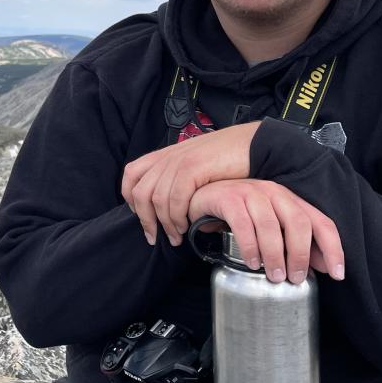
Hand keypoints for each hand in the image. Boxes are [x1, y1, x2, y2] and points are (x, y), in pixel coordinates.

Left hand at [122, 122, 258, 245]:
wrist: (250, 144)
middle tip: (154, 238)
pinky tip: (186, 226)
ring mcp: (178, 161)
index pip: (131, 174)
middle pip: (140, 192)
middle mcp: (167, 157)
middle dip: (145, 220)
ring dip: (165, 224)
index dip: (131, 198)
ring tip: (176, 237)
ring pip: (157, 199)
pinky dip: (177, 217)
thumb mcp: (194, 165)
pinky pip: (175, 198)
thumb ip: (177, 179)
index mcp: (164, 155)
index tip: (142, 217)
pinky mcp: (192, 168)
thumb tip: (166, 205)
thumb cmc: (226, 159)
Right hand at [188, 179, 345, 283]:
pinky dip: (250, 246)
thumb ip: (295, 243)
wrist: (203, 197)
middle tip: (295, 278)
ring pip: (270, 224)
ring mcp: (250, 193)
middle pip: (298, 222)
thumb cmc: (241, 215)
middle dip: (300, 254)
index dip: (333, 248)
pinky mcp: (228, 198)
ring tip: (274, 275)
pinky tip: (252, 263)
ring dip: (275, 254)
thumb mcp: (272, 227)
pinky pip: (243, 224)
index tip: (337, 274)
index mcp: (290, 200)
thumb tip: (323, 265)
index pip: (321, 222)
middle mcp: (274, 192)